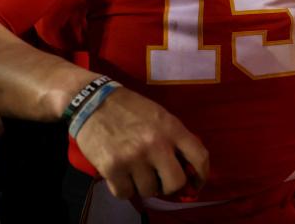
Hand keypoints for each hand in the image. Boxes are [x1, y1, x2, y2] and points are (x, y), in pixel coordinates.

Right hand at [75, 87, 208, 199]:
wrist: (93, 101)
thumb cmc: (130, 108)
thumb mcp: (160, 116)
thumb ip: (175, 138)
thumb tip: (186, 167)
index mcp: (172, 128)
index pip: (199, 156)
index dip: (202, 175)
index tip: (196, 184)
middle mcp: (156, 144)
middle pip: (175, 183)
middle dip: (169, 186)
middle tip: (161, 180)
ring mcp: (134, 158)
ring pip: (149, 191)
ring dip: (144, 186)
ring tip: (137, 173)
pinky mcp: (112, 168)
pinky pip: (126, 194)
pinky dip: (125, 189)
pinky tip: (122, 176)